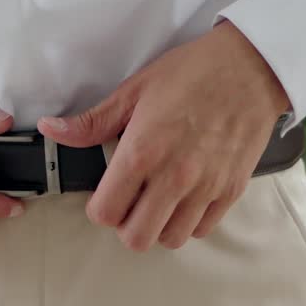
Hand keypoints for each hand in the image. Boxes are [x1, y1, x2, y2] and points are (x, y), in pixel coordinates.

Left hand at [37, 20, 290, 250]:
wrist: (251, 66)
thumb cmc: (194, 72)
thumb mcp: (136, 90)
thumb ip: (93, 122)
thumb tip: (54, 131)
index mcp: (143, 152)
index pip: (105, 213)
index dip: (100, 207)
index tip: (106, 192)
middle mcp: (174, 177)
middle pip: (136, 238)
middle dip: (127, 223)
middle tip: (131, 200)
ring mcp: (206, 187)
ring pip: (171, 239)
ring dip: (159, 225)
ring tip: (159, 200)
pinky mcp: (231, 190)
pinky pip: (203, 229)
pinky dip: (190, 221)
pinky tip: (185, 197)